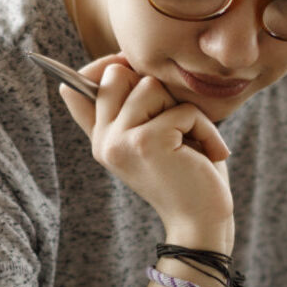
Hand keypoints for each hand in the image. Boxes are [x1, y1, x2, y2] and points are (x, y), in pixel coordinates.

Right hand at [58, 55, 233, 241]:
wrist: (202, 222)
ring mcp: (120, 142)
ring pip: (150, 86)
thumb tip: (112, 64)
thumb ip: (131, 108)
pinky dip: (205, 129)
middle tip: (175, 123)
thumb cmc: (187, 175)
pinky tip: (209, 155)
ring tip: (192, 142)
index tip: (129, 68)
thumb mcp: (153, 137)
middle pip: (117, 73)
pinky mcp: (146, 142)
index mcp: (101, 139)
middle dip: (155, 89)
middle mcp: (103, 141)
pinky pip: (182, 109)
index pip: (77, 88)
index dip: (106, 67)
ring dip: (184, 111)